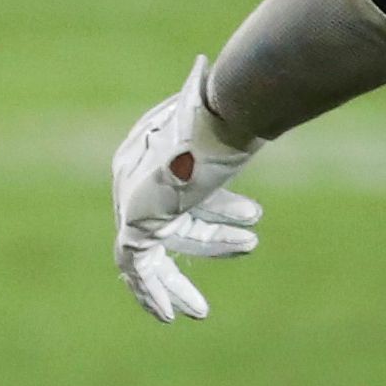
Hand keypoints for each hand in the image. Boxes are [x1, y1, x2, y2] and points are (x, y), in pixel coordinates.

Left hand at [110, 56, 264, 321]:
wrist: (218, 122)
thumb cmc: (231, 116)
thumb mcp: (225, 118)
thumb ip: (215, 112)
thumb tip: (211, 69)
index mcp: (151, 148)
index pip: (179, 191)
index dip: (215, 213)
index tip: (254, 222)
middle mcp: (134, 173)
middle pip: (170, 222)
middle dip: (205, 242)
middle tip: (243, 254)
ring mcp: (131, 198)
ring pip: (149, 253)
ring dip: (175, 283)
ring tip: (200, 312)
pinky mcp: (134, 220)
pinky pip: (135, 266)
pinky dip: (150, 293)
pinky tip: (171, 317)